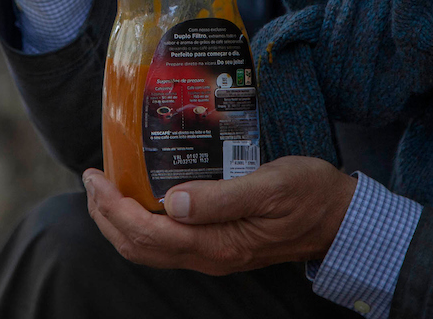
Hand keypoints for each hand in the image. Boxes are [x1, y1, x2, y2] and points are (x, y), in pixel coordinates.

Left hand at [82, 156, 356, 274]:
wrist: (341, 218)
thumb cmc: (310, 193)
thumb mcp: (271, 185)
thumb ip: (222, 197)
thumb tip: (174, 202)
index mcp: (218, 243)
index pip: (148, 233)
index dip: (113, 208)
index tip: (96, 176)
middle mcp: (209, 256)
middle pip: (139, 246)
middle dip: (105, 215)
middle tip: (91, 178)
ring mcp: (212, 254)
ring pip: (149, 248)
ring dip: (119, 220)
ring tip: (105, 187)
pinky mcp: (217, 245)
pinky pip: (166, 242)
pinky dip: (141, 222)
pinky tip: (139, 196)